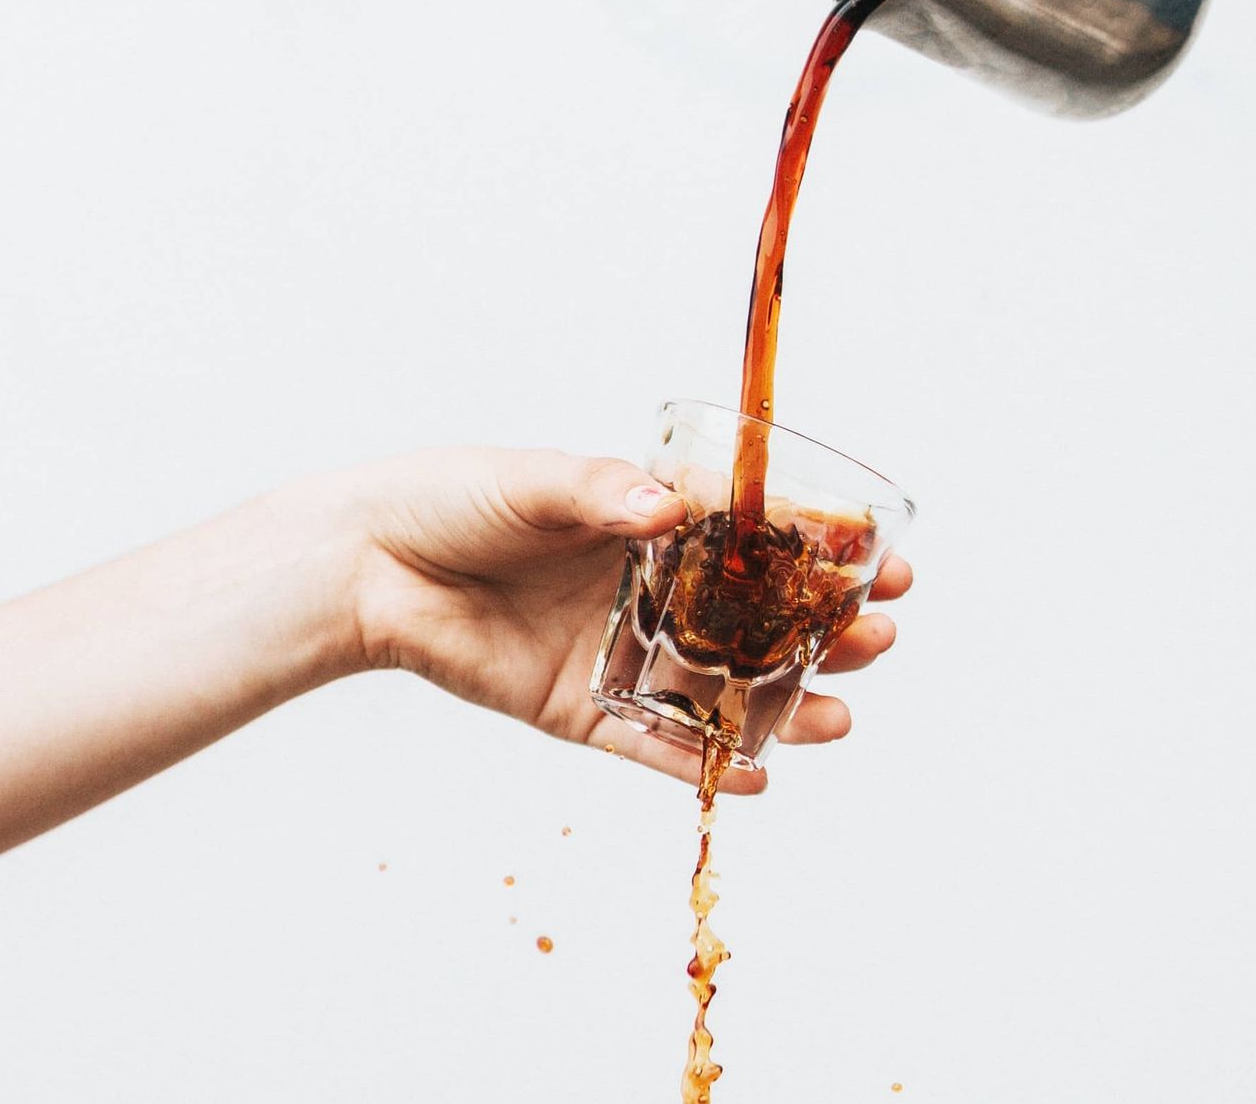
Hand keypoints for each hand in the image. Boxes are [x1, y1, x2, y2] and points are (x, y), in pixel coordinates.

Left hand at [341, 447, 912, 794]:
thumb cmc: (454, 501)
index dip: (825, 553)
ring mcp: (622, 654)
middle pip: (759, 621)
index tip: (886, 561)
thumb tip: (669, 509)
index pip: (761, 541)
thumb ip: (602, 493)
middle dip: (825, 632)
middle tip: (879, 636)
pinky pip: (655, 744)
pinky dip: (703, 763)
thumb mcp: (536, 482)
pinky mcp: (583, 710)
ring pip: (721, 689)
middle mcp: (651, 593)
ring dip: (786, 705)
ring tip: (840, 715)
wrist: (369, 566)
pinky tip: (762, 774)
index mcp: (654, 526)